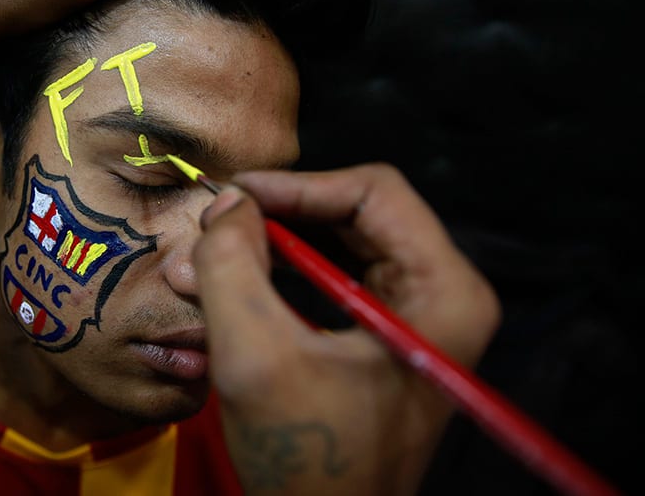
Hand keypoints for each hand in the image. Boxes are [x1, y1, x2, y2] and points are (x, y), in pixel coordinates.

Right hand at [193, 164, 500, 494]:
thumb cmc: (305, 459)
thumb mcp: (255, 357)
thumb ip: (231, 267)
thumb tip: (224, 203)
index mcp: (444, 291)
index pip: (373, 192)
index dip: (297, 186)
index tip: (231, 196)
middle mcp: (439, 294)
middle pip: (351, 215)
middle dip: (274, 220)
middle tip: (211, 229)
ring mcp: (409, 316)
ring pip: (330, 246)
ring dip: (262, 252)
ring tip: (200, 266)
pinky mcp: (377, 337)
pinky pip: (323, 282)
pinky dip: (272, 282)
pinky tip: (222, 294)